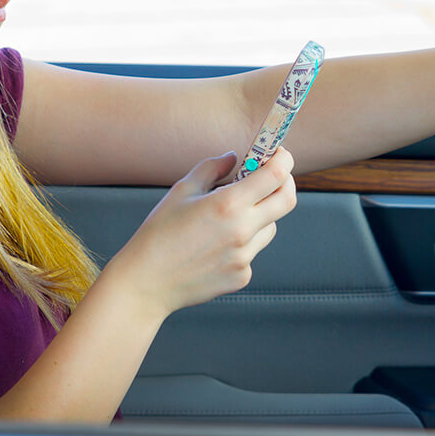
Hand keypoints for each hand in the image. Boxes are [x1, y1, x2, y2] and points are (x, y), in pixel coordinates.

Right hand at [107, 148, 296, 319]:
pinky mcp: (242, 276)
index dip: (282, 159)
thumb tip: (234, 157)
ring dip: (260, 215)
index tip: (278, 153)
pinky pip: (252, 251)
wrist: (147, 282)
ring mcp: (245, 256)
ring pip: (270, 227)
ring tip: (228, 218)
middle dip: (285, 183)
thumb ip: (212, 168)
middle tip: (273, 177)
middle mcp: (242, 231)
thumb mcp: (181, 191)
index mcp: (228, 204)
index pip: (275, 174)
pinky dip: (242, 242)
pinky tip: (214, 246)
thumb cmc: (159, 234)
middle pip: (287, 200)